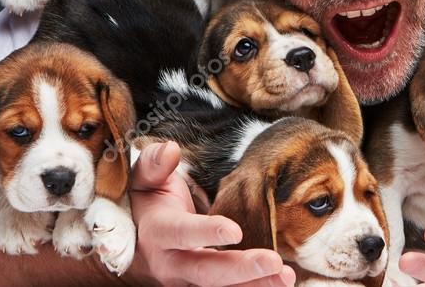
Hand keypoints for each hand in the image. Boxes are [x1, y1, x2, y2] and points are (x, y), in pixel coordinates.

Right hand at [129, 141, 295, 286]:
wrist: (139, 235)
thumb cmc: (149, 200)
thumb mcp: (145, 178)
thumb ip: (154, 163)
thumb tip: (170, 150)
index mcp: (157, 232)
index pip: (182, 233)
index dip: (207, 232)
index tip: (235, 230)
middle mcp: (170, 263)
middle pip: (206, 271)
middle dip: (241, 269)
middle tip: (273, 261)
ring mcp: (186, 279)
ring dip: (254, 284)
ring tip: (285, 276)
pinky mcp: (200, 285)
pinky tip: (279, 282)